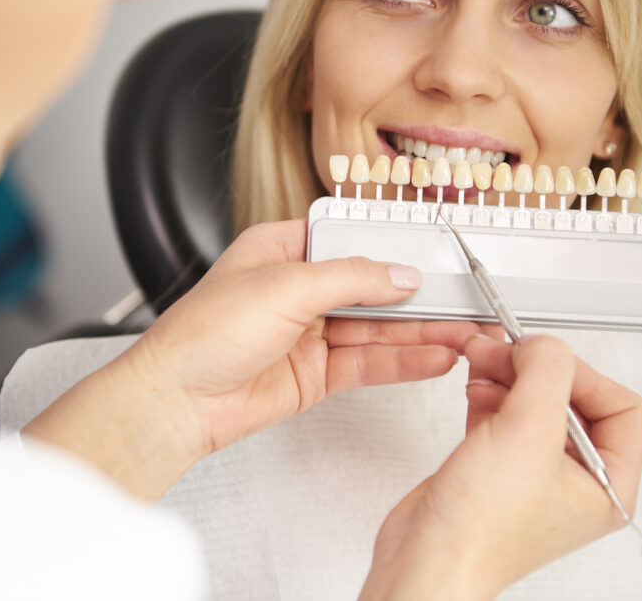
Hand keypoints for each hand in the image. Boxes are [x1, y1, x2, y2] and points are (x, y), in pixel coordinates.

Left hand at [25, 220, 493, 498]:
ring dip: (420, 331)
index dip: (394, 247)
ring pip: (377, 328)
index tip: (435, 253)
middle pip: (371, 287)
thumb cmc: (202, 334)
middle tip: (463, 298)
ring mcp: (309, 332)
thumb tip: (399, 274)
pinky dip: (402, 361)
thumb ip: (350, 278)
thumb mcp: (284, 286)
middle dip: (417, 295)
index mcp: (283, 249)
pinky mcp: (316, 373)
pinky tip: (434, 357)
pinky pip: (368, 362)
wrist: (177, 401)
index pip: (352, 240)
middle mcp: (298, 288)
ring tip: (464, 332)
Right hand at [361, 335, 641, 599]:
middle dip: (536, 370)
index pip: (620, 406)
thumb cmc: (481, 531)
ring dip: (509, 375)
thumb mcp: (527, 433)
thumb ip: (546, 373)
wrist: (427, 559)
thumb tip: (545, 345)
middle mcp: (576, 482)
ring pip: (534, 404)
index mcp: (608, 486)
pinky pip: (504, 416)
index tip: (543, 358)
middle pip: (572, 399)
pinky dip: (490, 393)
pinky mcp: (497, 470)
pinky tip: (474, 383)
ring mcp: (535, 476)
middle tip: (506, 350)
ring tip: (484, 360)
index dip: (582, 373)